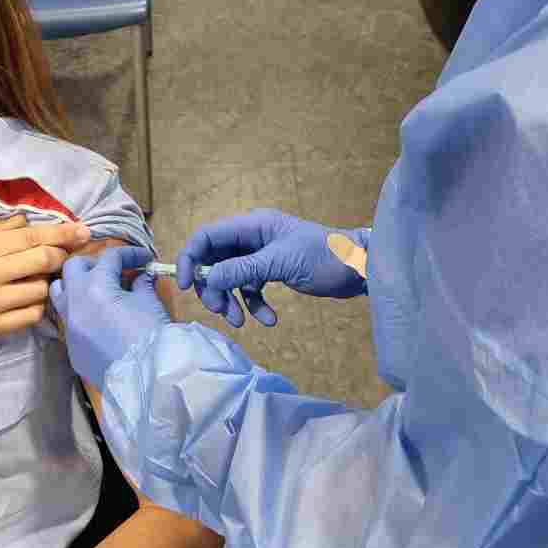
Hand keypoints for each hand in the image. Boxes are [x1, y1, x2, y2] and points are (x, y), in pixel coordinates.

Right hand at [0, 215, 91, 354]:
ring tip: (41, 280)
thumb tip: (25, 221)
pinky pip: (32, 315)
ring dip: (48, 283)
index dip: (62, 233)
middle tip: (71, 255)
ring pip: (41, 289)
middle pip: (43, 260)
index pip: (31, 236)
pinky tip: (31, 302)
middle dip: (63, 256)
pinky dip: (38, 307)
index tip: (83, 230)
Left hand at [50, 247, 170, 386]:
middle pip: (73, 267)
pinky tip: (100, 320)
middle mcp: (74, 303)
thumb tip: (141, 276)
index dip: (130, 254)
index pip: (110, 257)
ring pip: (60, 293)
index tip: (145, 259)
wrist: (148, 379)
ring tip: (98, 291)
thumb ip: (142, 283)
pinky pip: (69, 321)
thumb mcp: (149, 303)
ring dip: (77, 286)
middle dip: (95, 263)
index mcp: (95, 287)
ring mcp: (69, 326)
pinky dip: (81, 313)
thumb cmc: (152, 336)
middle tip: (116, 272)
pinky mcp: (71, 348)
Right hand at [178, 210, 368, 327]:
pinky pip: (251, 290)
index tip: (186, 286)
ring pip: (230, 279)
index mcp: (251, 226)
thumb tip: (207, 280)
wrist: (361, 268)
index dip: (190, 259)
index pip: (206, 237)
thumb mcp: (281, 262)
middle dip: (214, 289)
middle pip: (214, 262)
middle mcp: (252, 238)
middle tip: (221, 311)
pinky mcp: (272, 272)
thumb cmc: (326, 257)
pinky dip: (255, 306)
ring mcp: (261, 255)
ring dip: (232, 301)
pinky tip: (269, 319)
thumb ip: (241, 270)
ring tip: (242, 322)